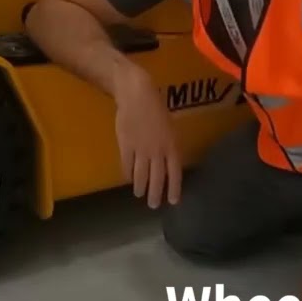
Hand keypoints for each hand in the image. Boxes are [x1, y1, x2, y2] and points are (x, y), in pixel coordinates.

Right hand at [111, 67, 180, 208]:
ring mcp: (140, 150)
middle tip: (153, 205)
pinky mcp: (126, 146)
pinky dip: (127, 174)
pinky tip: (128, 179)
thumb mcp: (170, 126)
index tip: (173, 201)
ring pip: (141, 175)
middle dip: (156, 194)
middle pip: (157, 178)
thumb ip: (168, 145)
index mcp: (171, 145)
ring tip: (139, 194)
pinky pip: (127, 165)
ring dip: (140, 187)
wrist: (136, 95)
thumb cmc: (156, 106)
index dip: (174, 188)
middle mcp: (157, 151)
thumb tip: (167, 160)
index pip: (175, 173)